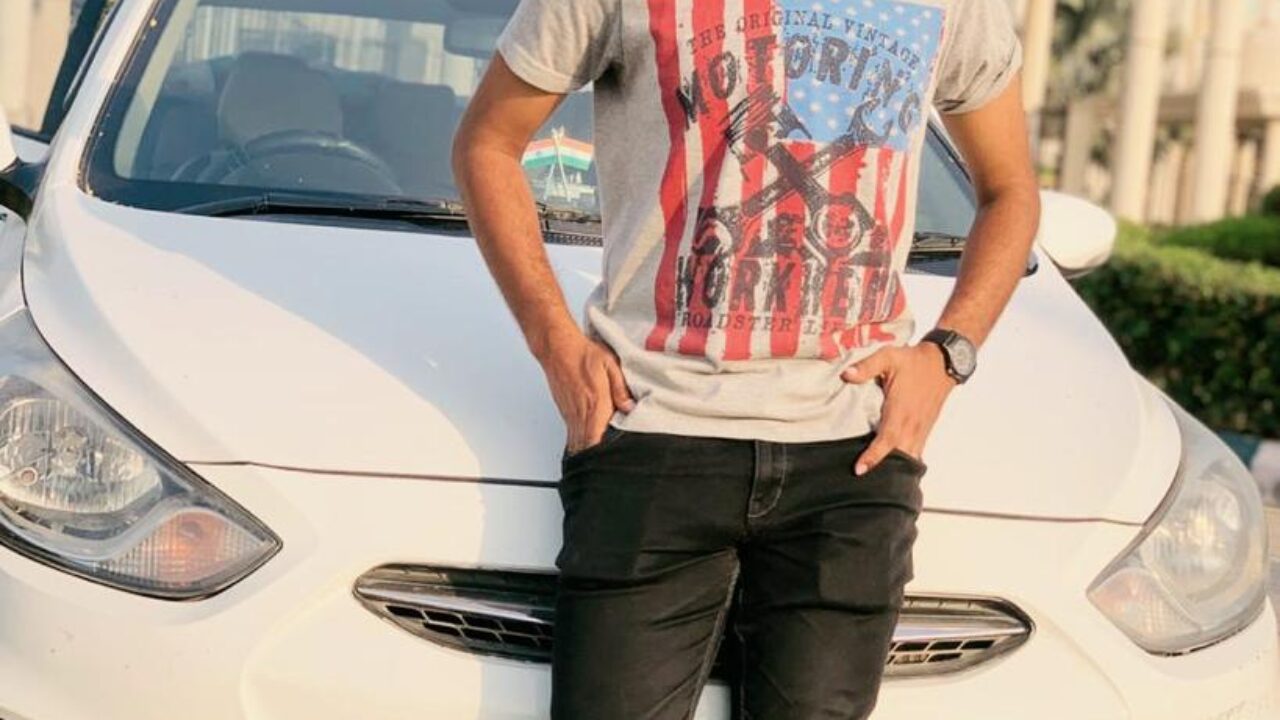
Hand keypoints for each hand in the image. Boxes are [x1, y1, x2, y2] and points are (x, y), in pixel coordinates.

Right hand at [539, 332, 634, 453]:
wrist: (558, 347)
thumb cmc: (583, 354)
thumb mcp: (610, 366)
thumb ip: (621, 390)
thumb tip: (630, 408)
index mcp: (595, 406)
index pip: (596, 442)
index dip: (603, 454)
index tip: (613, 456)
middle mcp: (580, 414)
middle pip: (586, 448)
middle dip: (597, 456)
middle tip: (608, 458)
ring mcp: (570, 415)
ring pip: (578, 442)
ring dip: (589, 448)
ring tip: (600, 451)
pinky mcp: (565, 412)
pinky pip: (573, 432)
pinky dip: (582, 438)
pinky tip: (591, 436)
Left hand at [841, 343, 955, 474]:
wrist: (943, 362)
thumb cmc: (914, 361)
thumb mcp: (888, 357)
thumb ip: (867, 366)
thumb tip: (847, 375)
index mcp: (901, 410)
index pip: (887, 439)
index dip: (873, 456)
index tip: (859, 469)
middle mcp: (912, 423)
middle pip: (898, 455)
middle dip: (882, 469)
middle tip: (860, 478)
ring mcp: (921, 428)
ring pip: (908, 456)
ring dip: (894, 467)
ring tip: (874, 478)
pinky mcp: (925, 429)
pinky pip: (915, 451)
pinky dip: (904, 461)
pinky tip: (892, 465)